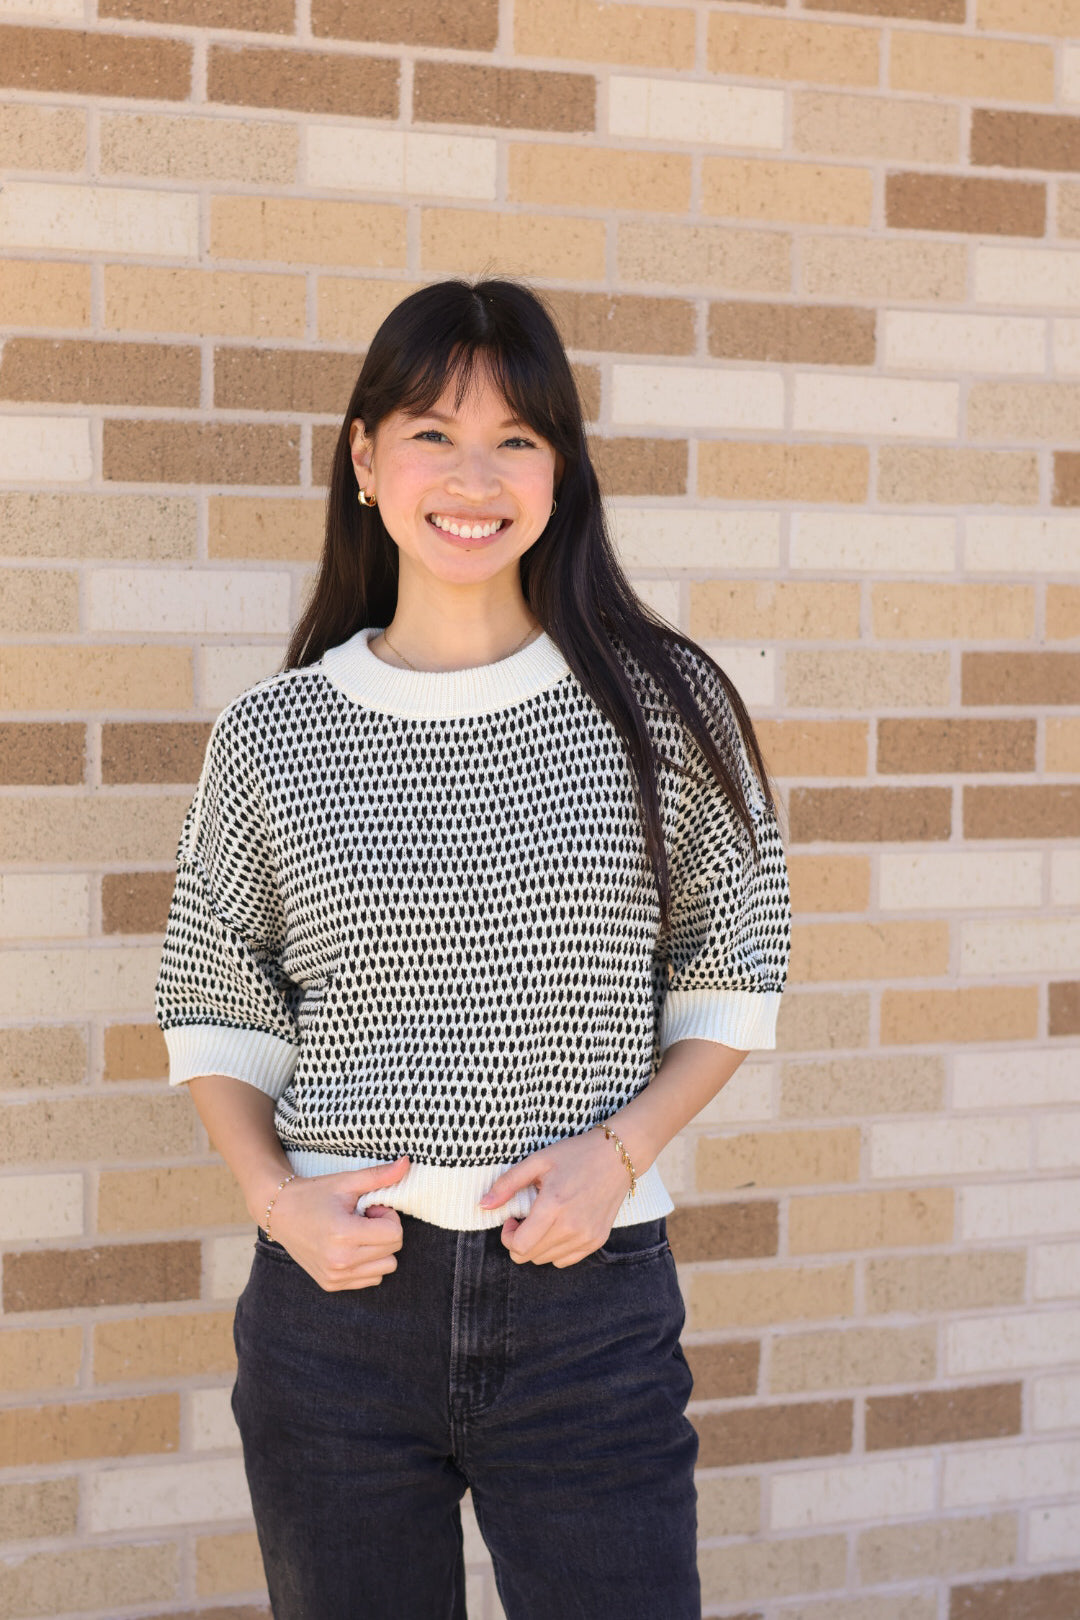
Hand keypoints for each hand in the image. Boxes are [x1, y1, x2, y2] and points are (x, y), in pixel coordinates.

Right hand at [266, 1156, 409, 1290]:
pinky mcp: (331, 1285)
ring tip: (356, 1234)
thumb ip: (379, 1175)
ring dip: (378, 1250)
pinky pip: (371, 1280)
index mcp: (344, 1235)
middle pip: (393, 1251)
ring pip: (386, 1268)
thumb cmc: (314, 1194)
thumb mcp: (347, 1181)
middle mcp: (340, 1261)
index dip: (387, 1217)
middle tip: (361, 1219)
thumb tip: (408, 1162)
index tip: (369, 1209)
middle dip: (384, 1231)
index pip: (395, 1234)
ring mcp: (335, 1277)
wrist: (279, 1212)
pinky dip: (367, 1264)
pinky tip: (349, 1247)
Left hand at [477, 1128, 634, 1266]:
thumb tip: (483, 1205)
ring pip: (545, 1260)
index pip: (519, 1246)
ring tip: (545, 1219)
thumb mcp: (537, 1161)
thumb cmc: (575, 1154)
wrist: (616, 1156)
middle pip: (529, 1256)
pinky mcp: (597, 1241)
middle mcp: (571, 1227)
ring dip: (537, 1245)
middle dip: (520, 1240)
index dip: (507, 1236)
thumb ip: (507, 1184)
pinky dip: (555, 1249)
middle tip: (527, 1217)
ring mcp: (586, 1237)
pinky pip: (565, 1261)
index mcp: (553, 1207)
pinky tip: (559, 1226)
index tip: (512, 1218)